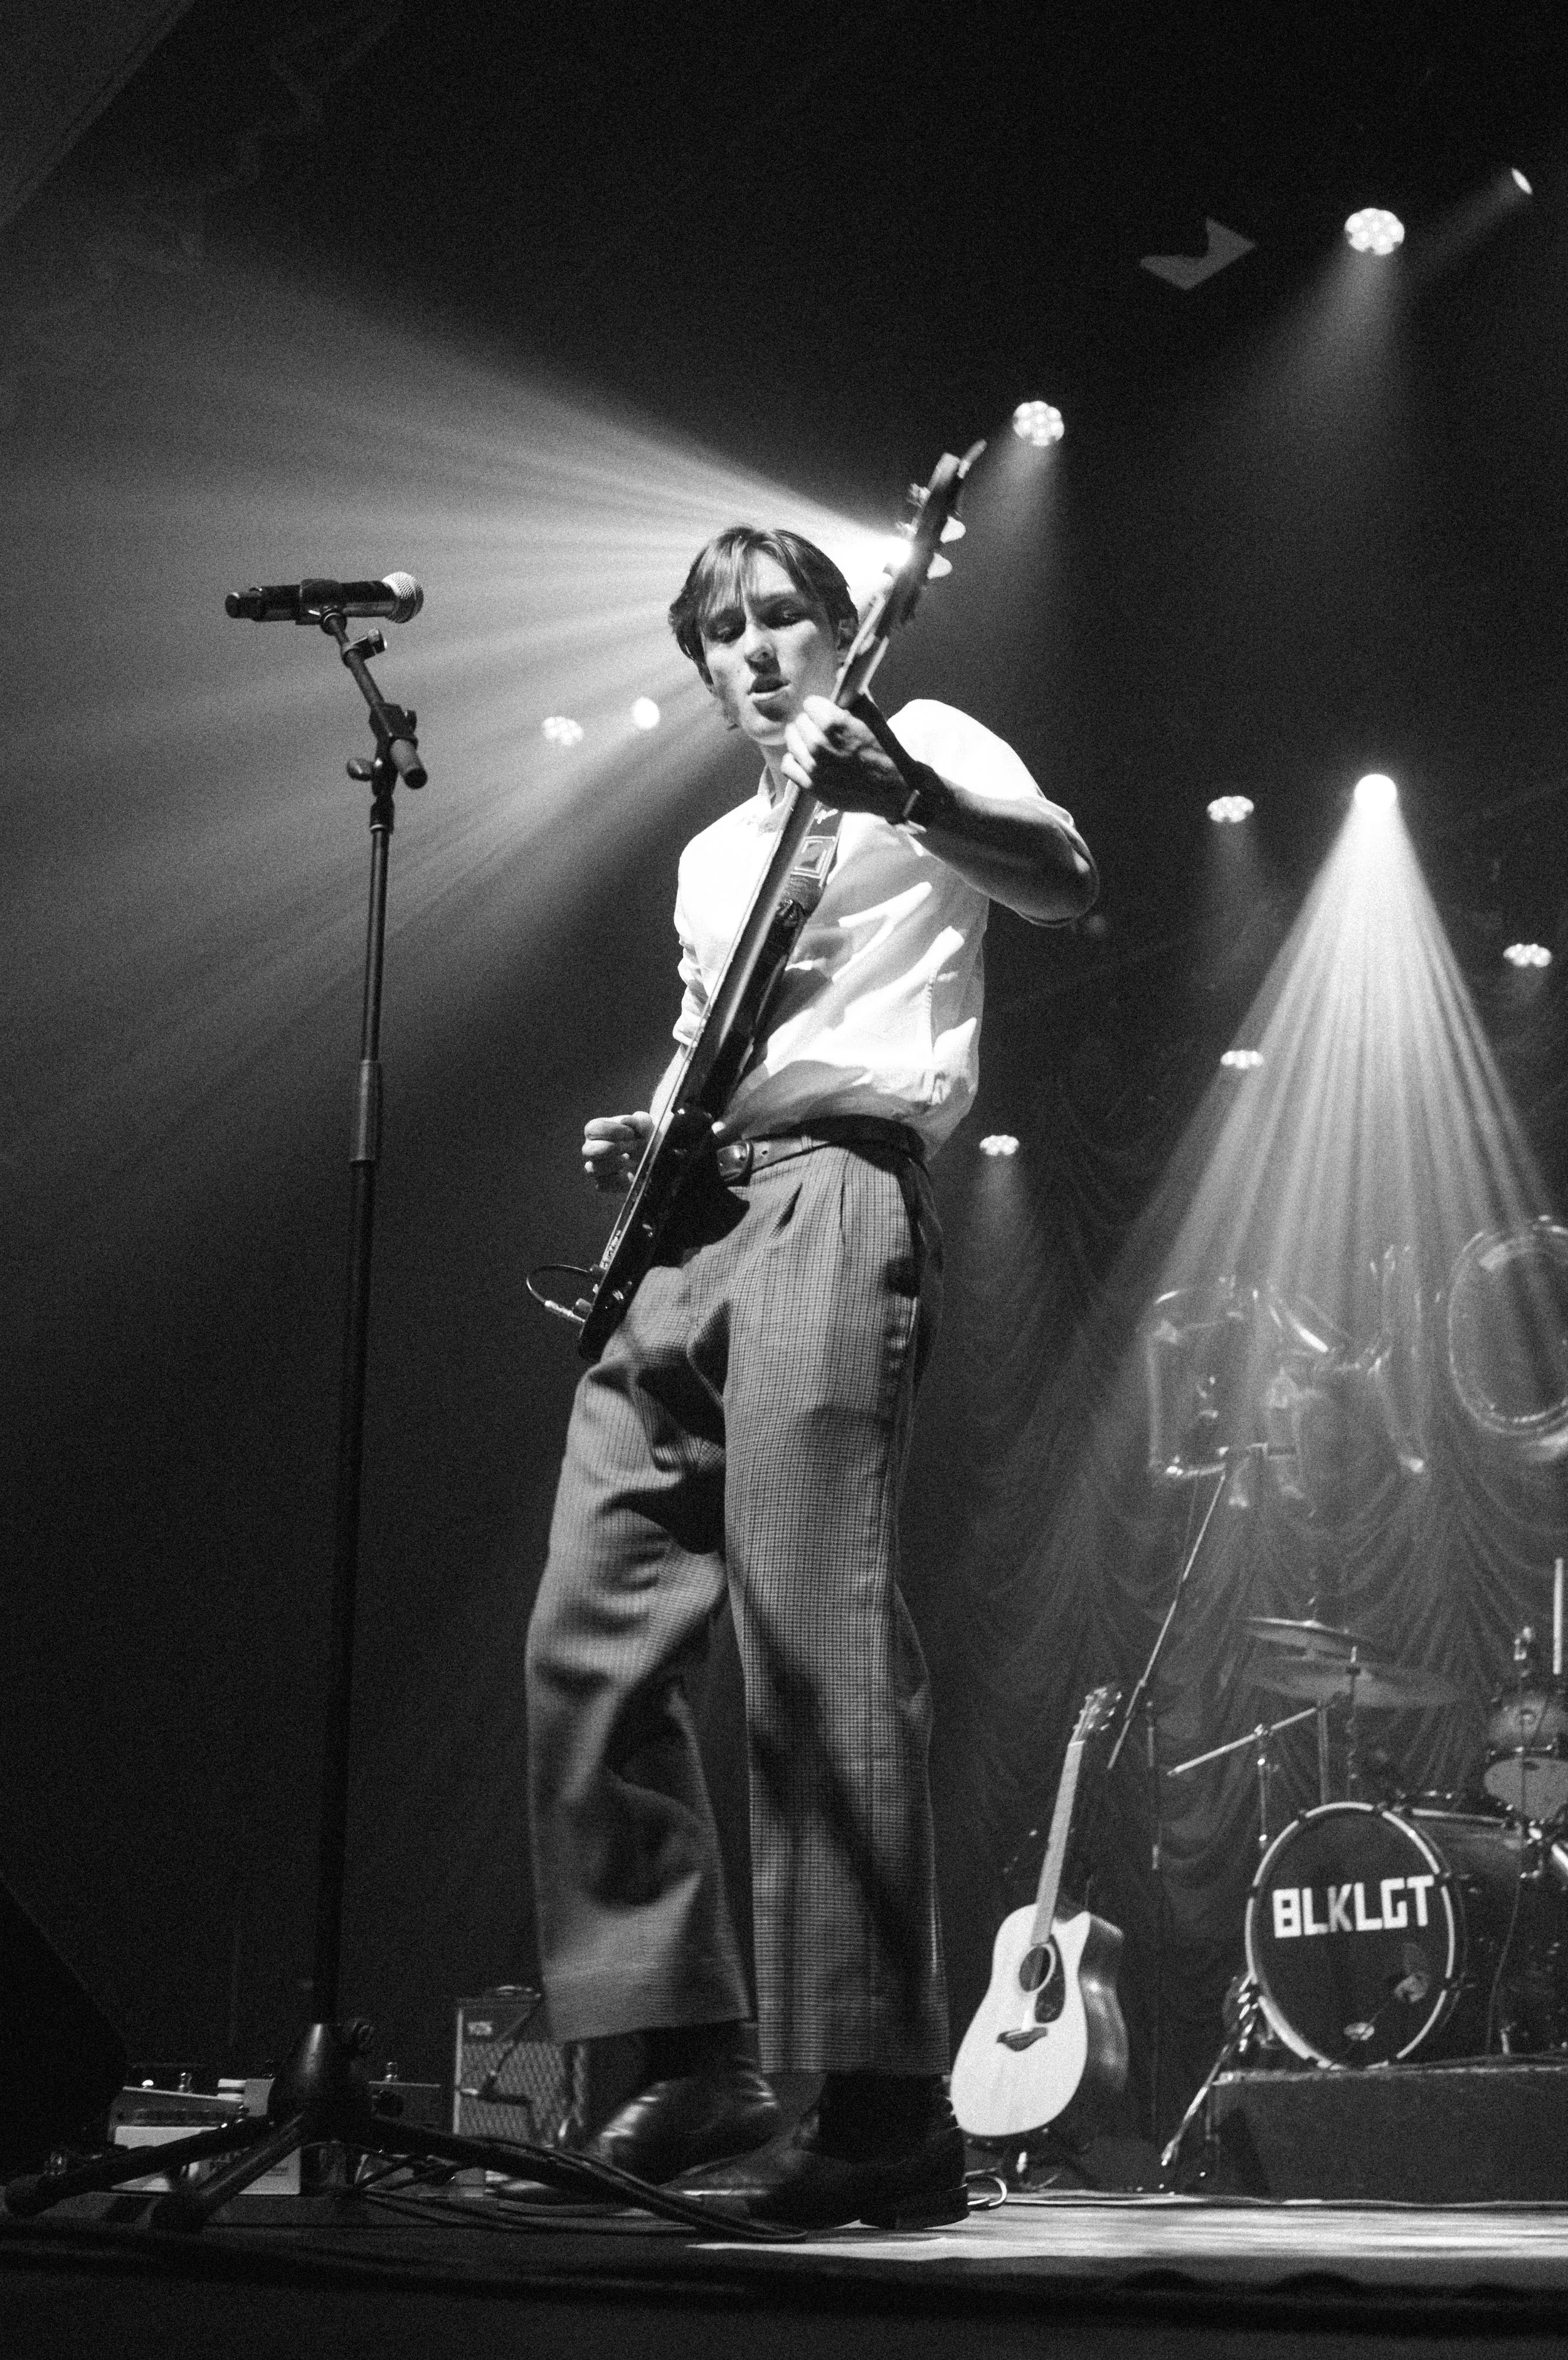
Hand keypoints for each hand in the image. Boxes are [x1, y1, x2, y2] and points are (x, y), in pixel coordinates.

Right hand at [582, 1110, 651, 1192]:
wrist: (655, 1155)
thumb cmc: (645, 1136)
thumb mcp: (645, 1125)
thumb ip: (638, 1120)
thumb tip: (625, 1121)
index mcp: (597, 1129)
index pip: (593, 1129)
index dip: (613, 1131)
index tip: (631, 1133)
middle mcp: (592, 1148)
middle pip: (588, 1150)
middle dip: (614, 1148)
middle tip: (633, 1147)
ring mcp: (595, 1166)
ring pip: (591, 1169)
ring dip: (615, 1164)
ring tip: (630, 1160)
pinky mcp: (603, 1183)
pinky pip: (603, 1185)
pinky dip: (619, 1180)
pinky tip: (630, 1173)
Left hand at [781, 695, 906, 819]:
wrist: (893, 788)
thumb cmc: (884, 749)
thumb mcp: (873, 715)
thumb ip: (853, 693)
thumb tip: (840, 669)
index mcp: (835, 723)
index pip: (809, 704)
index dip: (820, 707)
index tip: (827, 712)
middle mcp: (820, 744)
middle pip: (799, 722)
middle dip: (811, 722)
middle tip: (823, 729)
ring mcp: (814, 767)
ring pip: (791, 741)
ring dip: (801, 740)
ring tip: (815, 743)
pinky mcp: (811, 786)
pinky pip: (788, 765)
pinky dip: (795, 761)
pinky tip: (807, 759)